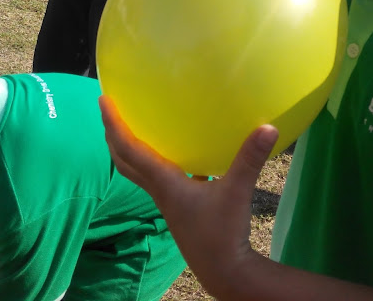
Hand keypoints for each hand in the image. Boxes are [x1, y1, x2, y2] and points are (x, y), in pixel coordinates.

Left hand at [99, 95, 278, 299]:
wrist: (224, 272)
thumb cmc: (224, 232)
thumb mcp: (237, 191)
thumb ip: (250, 158)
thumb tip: (268, 127)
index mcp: (163, 182)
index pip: (130, 149)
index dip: (114, 124)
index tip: (104, 100)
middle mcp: (157, 189)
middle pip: (123, 159)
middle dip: (112, 134)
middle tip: (108, 108)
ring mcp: (165, 199)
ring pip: (136, 169)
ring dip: (127, 148)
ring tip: (130, 125)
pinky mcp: (176, 205)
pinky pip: (156, 176)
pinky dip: (152, 159)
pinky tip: (172, 151)